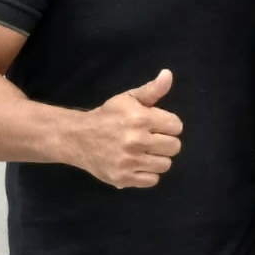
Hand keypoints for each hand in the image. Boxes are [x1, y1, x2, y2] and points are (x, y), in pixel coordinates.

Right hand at [73, 69, 182, 187]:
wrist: (78, 138)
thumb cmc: (108, 116)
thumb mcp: (129, 98)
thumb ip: (152, 89)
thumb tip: (168, 74)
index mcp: (140, 118)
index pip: (176, 126)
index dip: (169, 125)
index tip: (156, 125)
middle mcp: (136, 140)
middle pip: (174, 147)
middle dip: (165, 142)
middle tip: (152, 139)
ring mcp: (129, 161)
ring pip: (165, 165)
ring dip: (157, 158)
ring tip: (145, 152)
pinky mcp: (123, 178)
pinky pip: (152, 180)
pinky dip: (148, 174)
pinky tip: (138, 164)